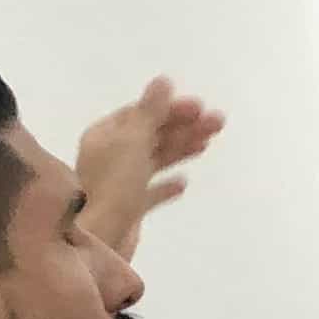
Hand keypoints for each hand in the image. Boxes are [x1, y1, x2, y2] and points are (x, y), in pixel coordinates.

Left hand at [70, 78, 224, 261]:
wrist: (102, 237)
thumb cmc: (114, 185)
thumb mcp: (133, 140)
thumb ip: (151, 111)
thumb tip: (163, 80)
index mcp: (104, 136)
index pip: (140, 114)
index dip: (171, 109)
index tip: (199, 107)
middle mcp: (109, 156)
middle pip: (151, 135)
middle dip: (183, 127)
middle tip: (217, 122)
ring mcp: (119, 183)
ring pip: (154, 160)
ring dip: (181, 149)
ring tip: (207, 144)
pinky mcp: (129, 209)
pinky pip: (150, 192)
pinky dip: (166, 186)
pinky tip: (183, 183)